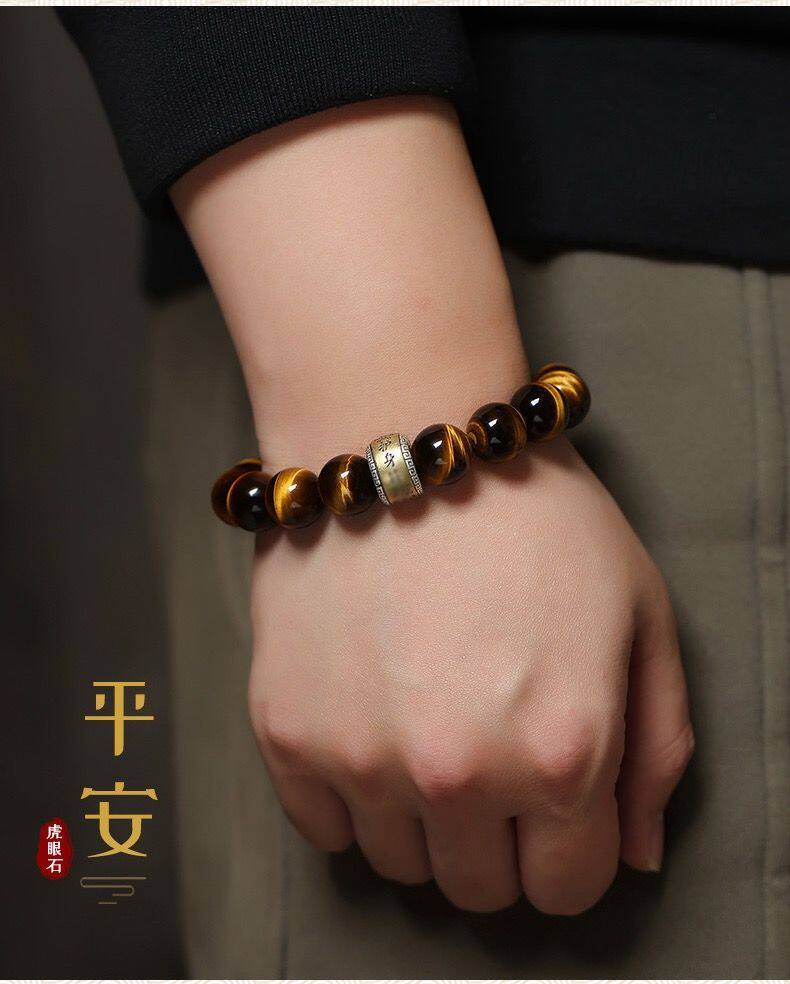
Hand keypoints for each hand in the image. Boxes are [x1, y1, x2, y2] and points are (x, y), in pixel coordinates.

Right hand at [247, 436, 693, 913]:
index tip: (551, 799)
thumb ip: (657, 746)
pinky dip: (351, 796)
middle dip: (497, 837)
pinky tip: (371, 721)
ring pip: (400, 865)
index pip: (568, 884)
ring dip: (422, 817)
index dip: (568, 846)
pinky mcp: (286, 734)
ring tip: (427, 721)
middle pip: (479, 889)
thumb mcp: (640, 612)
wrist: (399, 432)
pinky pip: (323, 830)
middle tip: (488, 749)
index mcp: (560, 754)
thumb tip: (631, 852)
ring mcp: (360, 759)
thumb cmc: (529, 511)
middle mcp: (457, 777)